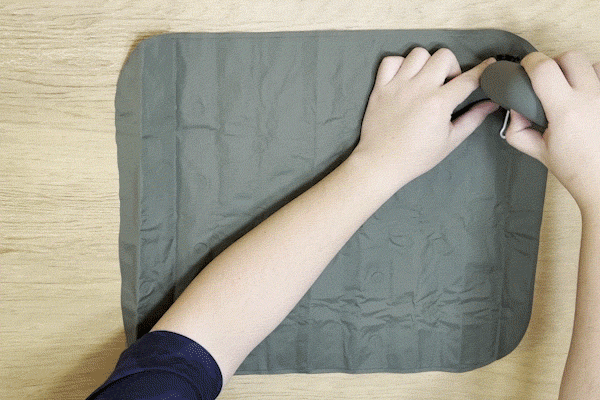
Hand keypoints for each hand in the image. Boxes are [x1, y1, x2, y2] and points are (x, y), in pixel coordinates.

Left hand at [350, 47, 498, 188]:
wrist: (381, 163)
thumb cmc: (416, 157)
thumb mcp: (450, 141)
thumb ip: (473, 119)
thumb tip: (491, 104)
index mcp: (439, 103)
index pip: (468, 79)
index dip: (484, 70)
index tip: (490, 65)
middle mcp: (418, 89)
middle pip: (444, 56)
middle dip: (452, 67)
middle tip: (447, 84)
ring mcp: (397, 86)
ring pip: (418, 53)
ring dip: (426, 63)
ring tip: (425, 80)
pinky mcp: (380, 88)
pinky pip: (390, 60)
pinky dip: (399, 64)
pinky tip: (404, 78)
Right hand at [504, 51, 599, 217]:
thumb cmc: (575, 169)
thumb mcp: (537, 151)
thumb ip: (517, 130)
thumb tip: (515, 109)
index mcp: (565, 112)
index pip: (544, 68)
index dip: (531, 62)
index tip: (526, 67)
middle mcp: (591, 99)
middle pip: (570, 57)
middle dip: (554, 63)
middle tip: (549, 80)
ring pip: (593, 63)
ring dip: (579, 71)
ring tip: (573, 90)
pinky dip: (596, 80)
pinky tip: (590, 96)